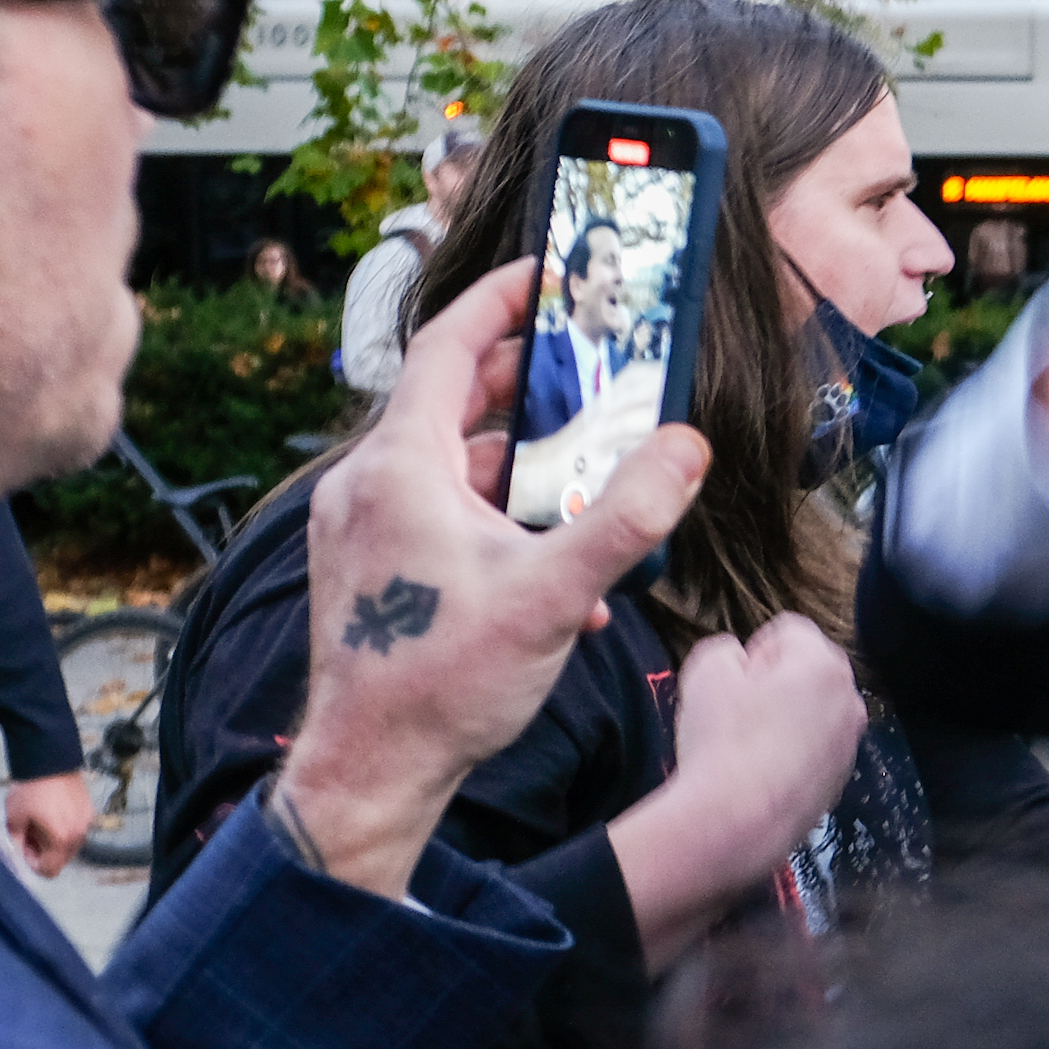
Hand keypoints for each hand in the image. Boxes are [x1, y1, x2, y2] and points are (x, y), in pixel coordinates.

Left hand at [4, 771, 91, 877]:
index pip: (50, 870)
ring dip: (55, 841)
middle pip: (61, 860)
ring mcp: (87, 823)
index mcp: (60, 841)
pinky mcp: (89, 811)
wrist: (50, 760)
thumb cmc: (29, 791)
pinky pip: (76, 830)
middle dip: (45, 853)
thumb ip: (18, 844)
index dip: (33, 864)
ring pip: (70, 845)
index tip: (24, 847)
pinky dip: (64, 829)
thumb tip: (24, 853)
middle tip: (30, 835)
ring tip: (41, 823)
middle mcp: (78, 835)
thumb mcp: (13, 820)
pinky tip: (52, 812)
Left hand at [279, 259, 708, 901]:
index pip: (448, 345)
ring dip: (518, 457)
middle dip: (525, 379)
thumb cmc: (441, 687)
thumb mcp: (555, 594)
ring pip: (448, 459)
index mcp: (398, 469)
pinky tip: (552, 559)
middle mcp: (367, 487)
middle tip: (587, 362)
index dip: (501, 300)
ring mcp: (362, 528)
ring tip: (585, 468)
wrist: (370, 774)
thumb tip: (686, 448)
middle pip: (452, 399)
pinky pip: (437, 509)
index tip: (546, 274)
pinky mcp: (369, 567)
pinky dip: (493, 510)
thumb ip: (628, 516)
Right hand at [607, 615, 866, 966]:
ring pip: (811, 713)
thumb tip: (739, 660)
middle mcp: (849, 700)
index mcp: (824, 664)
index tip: (734, 681)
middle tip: (738, 710)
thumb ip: (726, 649)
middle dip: (773, 682)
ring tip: (745, 745)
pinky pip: (812, 752)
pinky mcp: (840, 781)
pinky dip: (790, 755)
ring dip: (783, 719)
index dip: (752, 651)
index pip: (788, 631)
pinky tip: (758, 773)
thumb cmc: (722, 741)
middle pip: (806, 671)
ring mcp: (849, 744)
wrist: (737, 823)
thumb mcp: (706, 672)